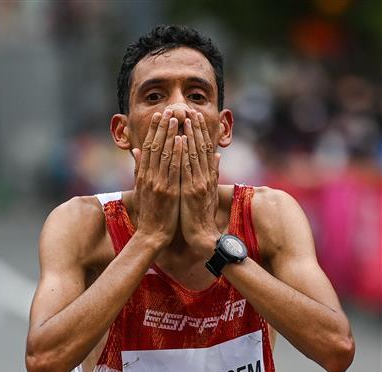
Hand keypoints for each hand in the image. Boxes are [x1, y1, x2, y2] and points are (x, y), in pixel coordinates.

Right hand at [132, 109, 181, 248]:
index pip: (149, 148)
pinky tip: (182, 140)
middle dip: (163, 127)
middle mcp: (150, 177)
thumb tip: (136, 152)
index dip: (154, 131)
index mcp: (144, 176)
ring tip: (176, 118)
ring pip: (164, 154)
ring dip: (171, 135)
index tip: (160, 116)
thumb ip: (139, 170)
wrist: (152, 235)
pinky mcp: (169, 192)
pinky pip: (174, 169)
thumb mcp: (141, 190)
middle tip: (169, 110)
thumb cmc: (150, 214)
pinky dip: (177, 154)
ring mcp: (159, 184)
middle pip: (156, 147)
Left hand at [180, 109, 220, 255]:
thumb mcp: (208, 192)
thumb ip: (212, 173)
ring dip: (189, 134)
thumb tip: (216, 156)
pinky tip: (180, 139)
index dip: (201, 132)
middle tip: (189, 109)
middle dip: (195, 128)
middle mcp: (205, 178)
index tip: (196, 116)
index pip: (204, 149)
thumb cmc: (201, 216)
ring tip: (184, 117)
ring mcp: (198, 184)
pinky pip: (186, 169)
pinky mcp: (190, 192)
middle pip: (200, 148)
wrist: (201, 236)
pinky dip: (183, 153)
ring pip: (193, 154)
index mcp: (208, 177)